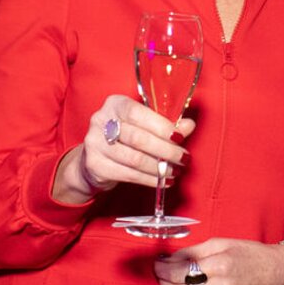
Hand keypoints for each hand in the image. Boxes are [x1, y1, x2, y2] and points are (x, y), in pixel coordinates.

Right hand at [52, 94, 193, 202]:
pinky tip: (162, 180)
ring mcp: (94, 143)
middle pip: (138, 138)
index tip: (180, 138)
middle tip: (183, 158)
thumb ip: (165, 124)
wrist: (96, 157)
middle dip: (165, 150)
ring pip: (134, 159)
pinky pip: (128, 174)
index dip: (161, 126)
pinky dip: (149, 179)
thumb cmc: (125, 136)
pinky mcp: (95, 165)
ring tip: (175, 171)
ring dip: (159, 168)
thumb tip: (189, 125)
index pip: (138, 113)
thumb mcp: (144, 124)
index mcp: (115, 104)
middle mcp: (100, 120)